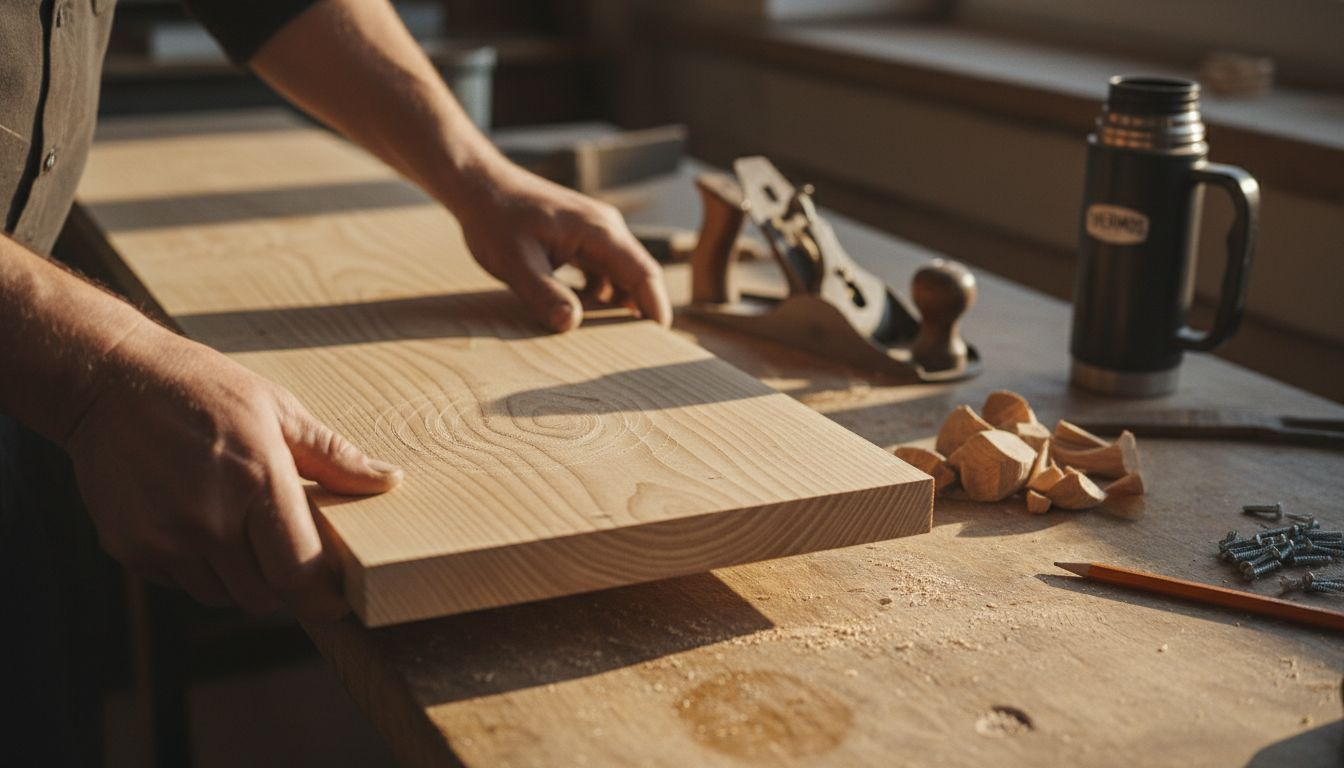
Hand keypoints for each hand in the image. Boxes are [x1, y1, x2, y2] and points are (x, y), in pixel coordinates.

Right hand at [64, 320, 401, 618]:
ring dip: (242, 579)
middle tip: (289, 555)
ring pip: (223, 596)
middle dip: (285, 587)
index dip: (324, 597)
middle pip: (264, 597)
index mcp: (256, 481)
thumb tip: (390, 480)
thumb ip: (335, 457)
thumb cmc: (204, 390)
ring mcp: (165, 539)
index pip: (299, 571)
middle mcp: (209, 520)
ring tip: (240, 530)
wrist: (109, 383)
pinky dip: (200, 568)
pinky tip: (199, 523)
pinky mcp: (131, 549)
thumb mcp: (279, 409)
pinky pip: (183, 583)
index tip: (337, 598)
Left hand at [453, 163, 671, 332]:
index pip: (643, 273)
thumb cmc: (495, 218)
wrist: (479, 185)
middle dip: (642, 310)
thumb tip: (571, 324)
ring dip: (620, 304)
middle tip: (641, 350)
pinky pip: (602, 270)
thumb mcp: (515, 262)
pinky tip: (586, 316)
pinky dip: (601, 294)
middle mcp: (605, 228)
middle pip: (638, 274)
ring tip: (616, 340)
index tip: (660, 341)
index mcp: (599, 231)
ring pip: (621, 274)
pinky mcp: (580, 238)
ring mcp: (594, 232)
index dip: (655, 307)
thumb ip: (543, 293)